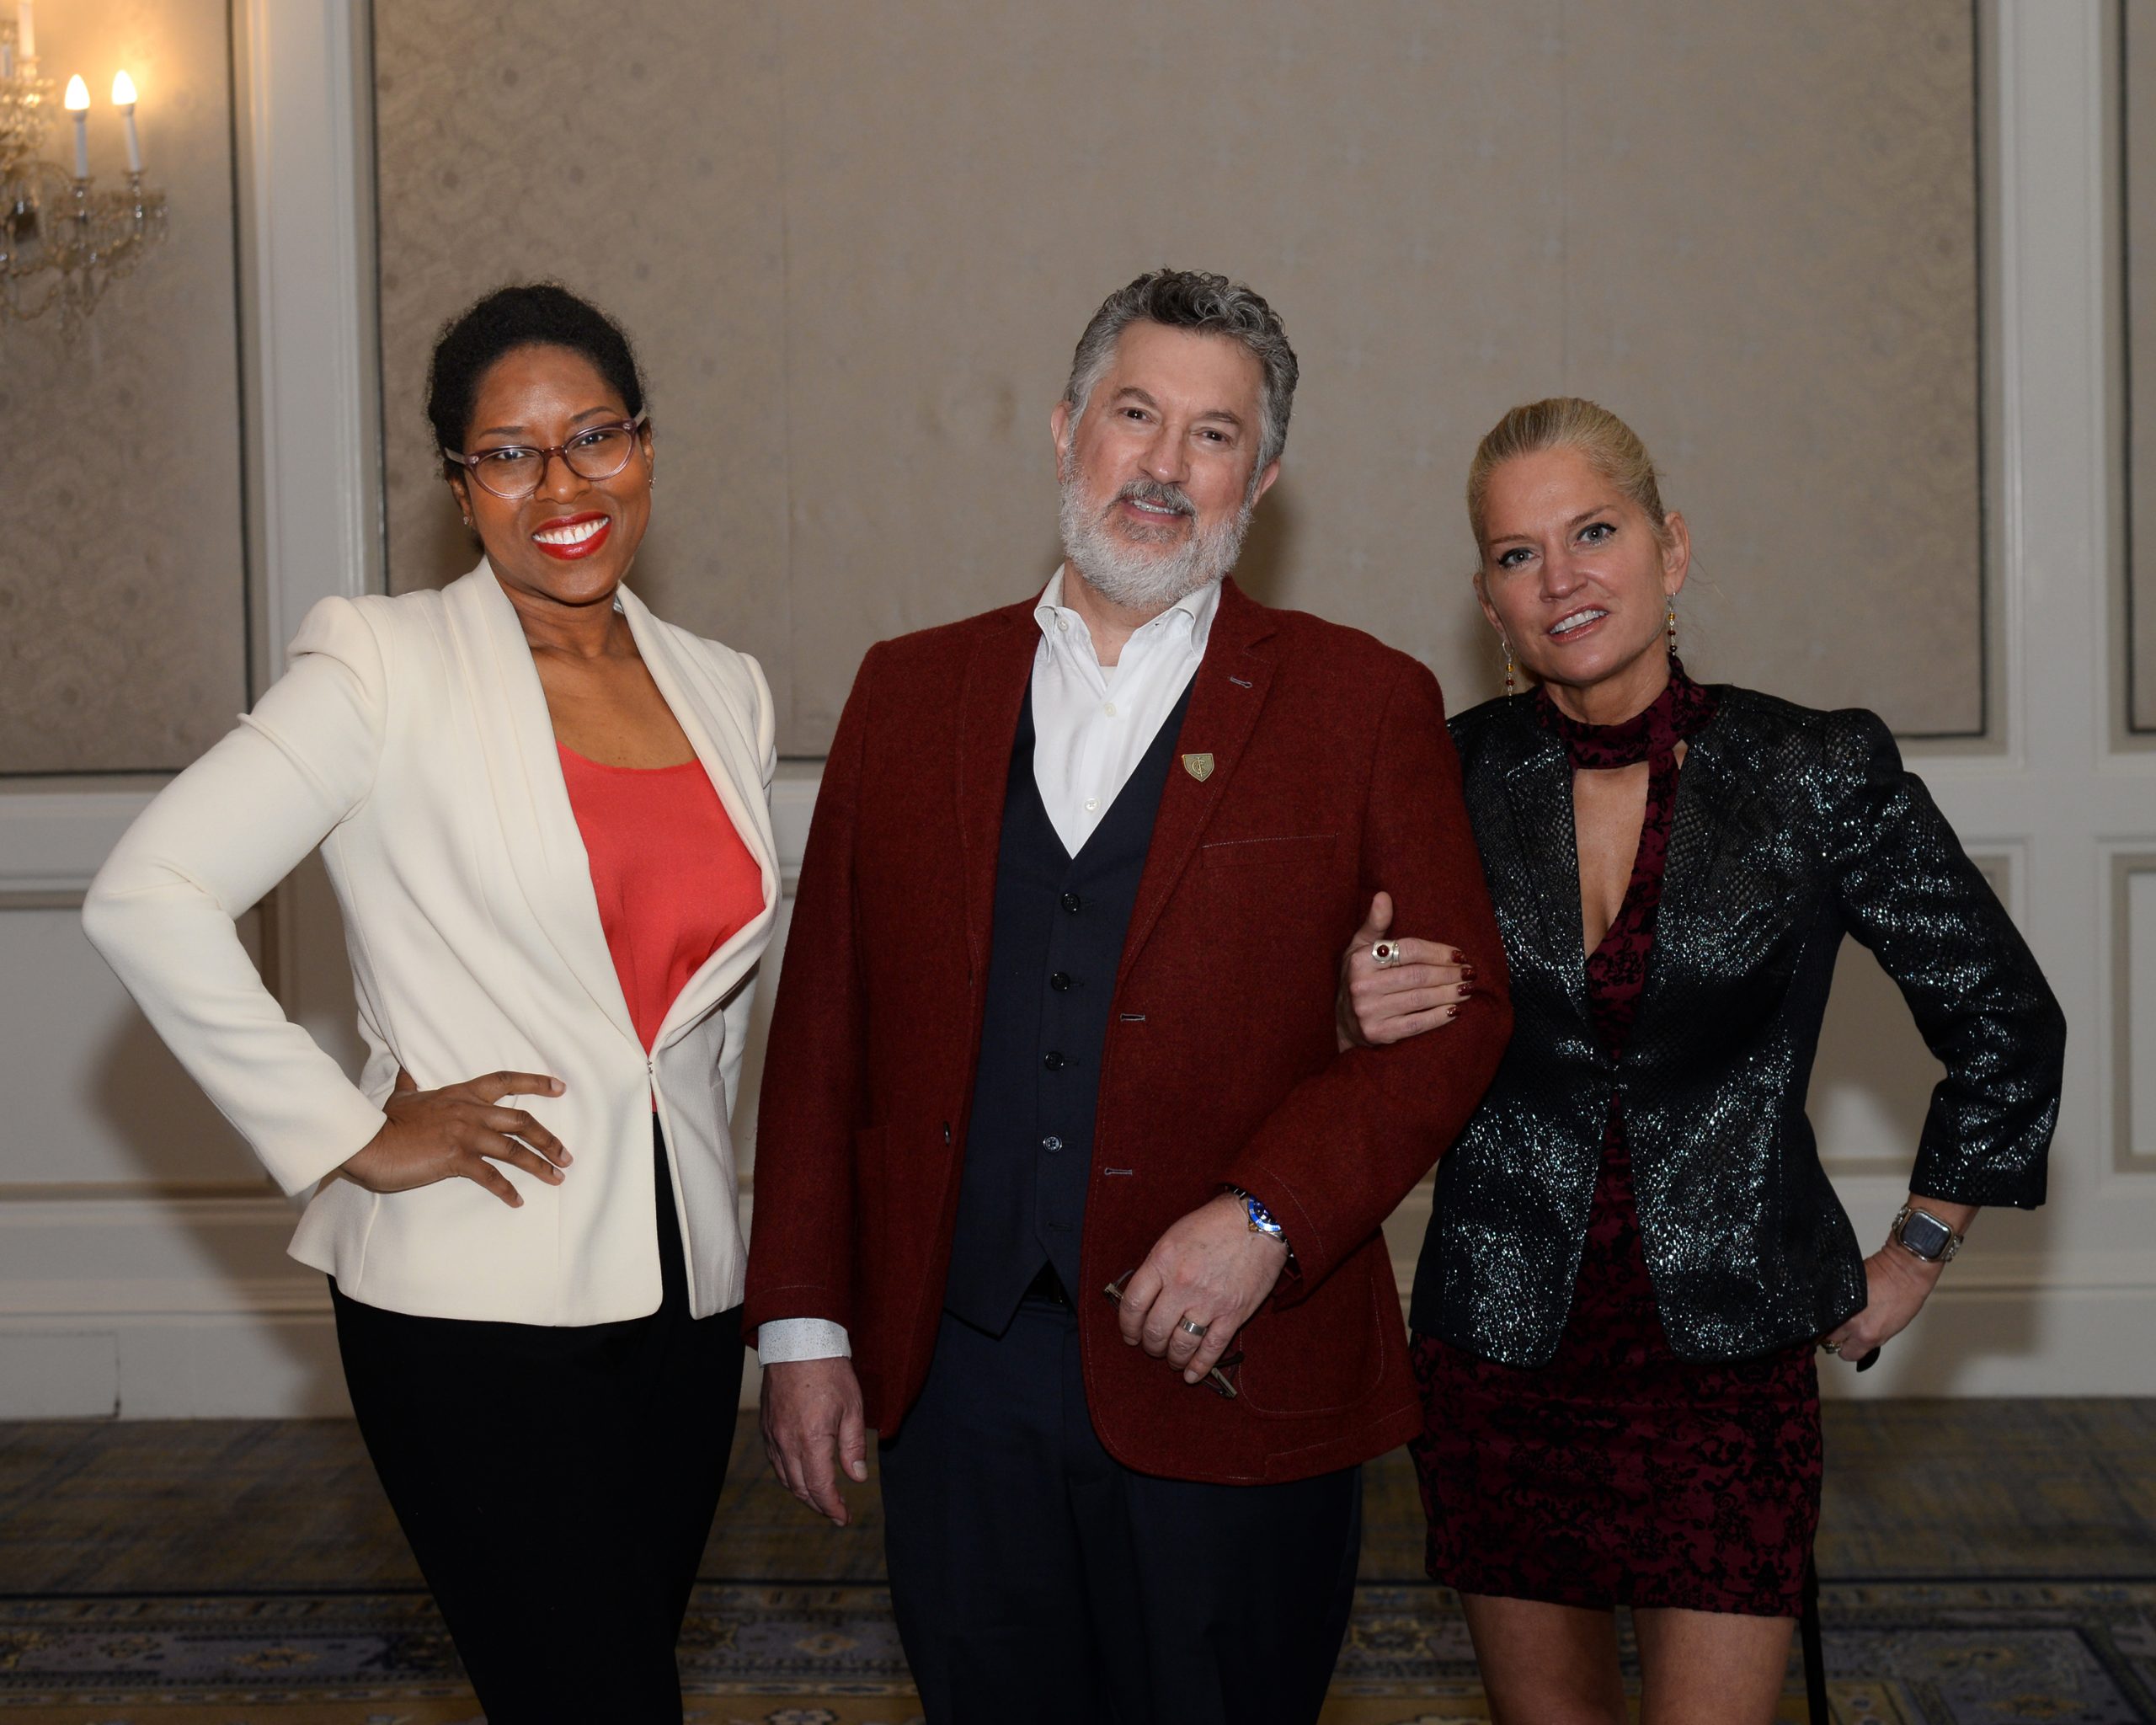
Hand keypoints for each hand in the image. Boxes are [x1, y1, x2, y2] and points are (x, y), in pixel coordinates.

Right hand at [338, 1067, 568, 1208]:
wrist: (368, 1143)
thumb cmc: (383, 1123)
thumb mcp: (401, 1097)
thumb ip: (409, 1084)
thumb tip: (406, 1070)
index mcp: (460, 1094)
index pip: (504, 1081)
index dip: (535, 1083)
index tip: (560, 1087)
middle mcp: (469, 1112)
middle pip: (521, 1120)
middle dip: (548, 1138)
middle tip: (567, 1155)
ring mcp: (464, 1135)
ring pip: (513, 1148)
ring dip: (539, 1164)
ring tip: (557, 1177)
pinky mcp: (456, 1159)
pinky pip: (490, 1176)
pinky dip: (506, 1190)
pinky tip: (517, 1201)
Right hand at [761, 1356, 868, 1525]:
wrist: (798, 1341)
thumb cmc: (829, 1371)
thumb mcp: (853, 1408)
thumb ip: (853, 1446)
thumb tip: (857, 1478)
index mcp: (811, 1440)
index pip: (820, 1488)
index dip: (833, 1508)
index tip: (844, 1518)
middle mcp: (787, 1443)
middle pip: (800, 1488)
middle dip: (819, 1505)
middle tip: (836, 1512)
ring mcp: (773, 1435)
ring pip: (785, 1477)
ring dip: (803, 1493)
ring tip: (821, 1498)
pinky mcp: (766, 1426)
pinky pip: (775, 1461)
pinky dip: (788, 1475)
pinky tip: (800, 1474)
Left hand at [1116, 1192, 1288, 1385]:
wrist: (1259, 1221)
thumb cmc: (1215, 1224)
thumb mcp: (1175, 1235)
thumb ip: (1158, 1266)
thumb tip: (1146, 1296)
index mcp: (1163, 1261)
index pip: (1133, 1303)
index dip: (1127, 1325)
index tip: (1129, 1333)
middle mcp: (1182, 1284)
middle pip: (1154, 1329)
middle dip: (1149, 1345)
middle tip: (1151, 1346)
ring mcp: (1208, 1302)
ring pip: (1180, 1344)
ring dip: (1172, 1357)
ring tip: (1171, 1359)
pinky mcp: (1233, 1314)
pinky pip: (1211, 1350)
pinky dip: (1199, 1367)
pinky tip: (1190, 1375)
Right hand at [1336, 891, 1475, 1050]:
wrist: (1339, 1021)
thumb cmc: (1356, 977)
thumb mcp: (1359, 948)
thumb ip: (1375, 924)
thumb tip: (1384, 896)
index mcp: (1361, 960)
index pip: (1409, 950)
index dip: (1438, 952)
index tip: (1459, 954)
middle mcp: (1363, 985)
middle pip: (1418, 975)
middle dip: (1449, 973)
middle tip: (1469, 972)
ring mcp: (1370, 1012)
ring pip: (1421, 999)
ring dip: (1449, 993)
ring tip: (1466, 988)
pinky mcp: (1379, 1034)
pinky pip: (1417, 1023)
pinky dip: (1439, 1016)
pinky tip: (1454, 1010)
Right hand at [1820, 1245, 1940, 1364]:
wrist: (1903, 1270)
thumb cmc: (1906, 1297)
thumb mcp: (1891, 1329)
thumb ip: (1870, 1337)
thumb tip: (1857, 1340)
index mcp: (1867, 1334)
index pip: (1847, 1353)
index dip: (1848, 1348)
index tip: (1850, 1342)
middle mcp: (1851, 1322)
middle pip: (1830, 1338)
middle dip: (1837, 1335)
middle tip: (1845, 1326)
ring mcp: (1841, 1304)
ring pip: (1824, 1321)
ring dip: (1831, 1320)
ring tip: (1842, 1313)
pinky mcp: (1835, 1287)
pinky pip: (1826, 1302)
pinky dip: (1829, 1304)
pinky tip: (1839, 1300)